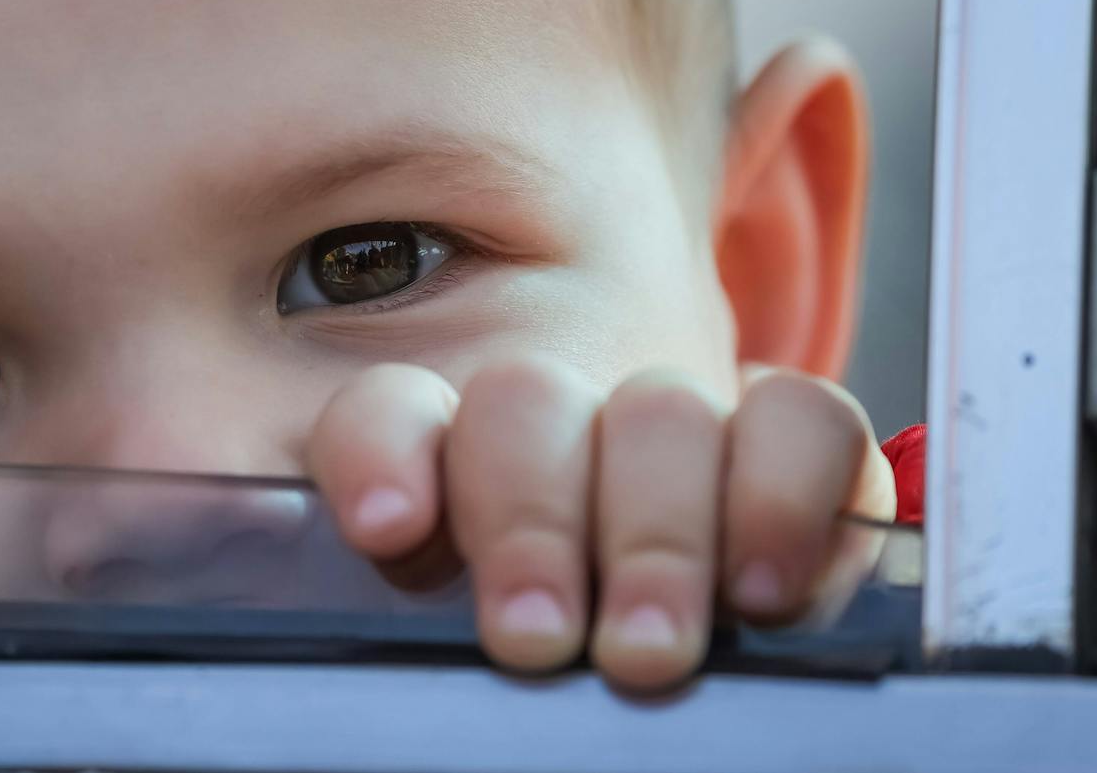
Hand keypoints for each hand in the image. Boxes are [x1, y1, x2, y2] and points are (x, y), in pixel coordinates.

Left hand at [305, 353, 895, 689]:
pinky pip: (808, 419)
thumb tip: (288, 637)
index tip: (387, 530)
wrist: (657, 686)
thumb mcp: (441, 667)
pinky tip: (768, 588)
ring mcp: (678, 437)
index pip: (395, 413)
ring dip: (656, 533)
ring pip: (659, 410)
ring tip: (647, 652)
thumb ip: (399, 642)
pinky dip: (787, 493)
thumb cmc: (546, 694)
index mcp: (447, 479)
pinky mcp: (796, 454)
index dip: (384, 451)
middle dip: (528, 520)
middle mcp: (558, 439)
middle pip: (525, 402)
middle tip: (536, 640)